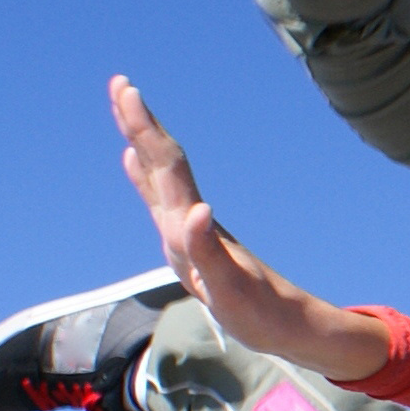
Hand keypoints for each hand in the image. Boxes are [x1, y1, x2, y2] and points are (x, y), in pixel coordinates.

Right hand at [110, 75, 390, 381]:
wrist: (290, 326)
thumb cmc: (261, 313)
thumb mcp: (231, 289)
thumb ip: (209, 251)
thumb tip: (196, 210)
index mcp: (193, 227)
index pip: (168, 167)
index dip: (145, 130)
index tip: (126, 91)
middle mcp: (189, 221)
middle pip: (163, 163)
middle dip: (139, 125)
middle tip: (119, 84)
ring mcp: (189, 230)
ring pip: (161, 176)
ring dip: (142, 143)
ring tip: (126, 115)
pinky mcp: (191, 243)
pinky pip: (159, 200)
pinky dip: (144, 177)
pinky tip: (135, 163)